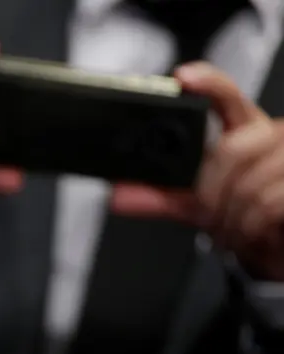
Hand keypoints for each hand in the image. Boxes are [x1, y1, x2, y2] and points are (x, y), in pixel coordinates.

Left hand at [111, 62, 283, 278]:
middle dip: (210, 195)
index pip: (225, 96)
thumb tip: (118, 196)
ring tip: (234, 228)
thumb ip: (159, 198)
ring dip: (233, 219)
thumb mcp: (197, 205)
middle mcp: (270, 135)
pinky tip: (254, 231)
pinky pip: (269, 205)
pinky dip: (252, 227)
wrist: (277, 242)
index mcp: (241, 130)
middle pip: (230, 152)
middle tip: (208, 215)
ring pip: (249, 186)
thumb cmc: (246, 215)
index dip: (208, 83)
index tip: (184, 78)